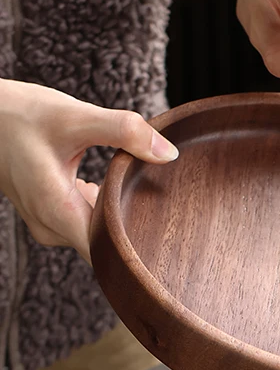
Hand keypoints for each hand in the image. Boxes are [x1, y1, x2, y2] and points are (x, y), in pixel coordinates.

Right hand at [0, 79, 178, 262]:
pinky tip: (109, 186)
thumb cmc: (21, 114)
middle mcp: (51, 226)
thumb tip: (168, 153)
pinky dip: (101, 208)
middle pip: (106, 247)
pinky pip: (85, 223)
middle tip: (152, 199)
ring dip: (116, 215)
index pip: (106, 254)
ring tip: (129, 187)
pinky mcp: (49, 216)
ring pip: (96, 234)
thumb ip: (123, 131)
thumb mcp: (75, 117)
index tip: (161, 237)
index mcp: (57, 210)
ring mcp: (48, 224)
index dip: (137, 253)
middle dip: (132, 228)